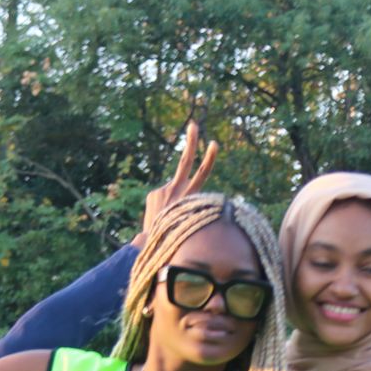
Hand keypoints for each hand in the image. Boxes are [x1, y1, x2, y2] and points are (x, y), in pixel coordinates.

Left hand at [136, 120, 217, 242]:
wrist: (155, 245)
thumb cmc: (176, 233)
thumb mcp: (187, 214)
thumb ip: (182, 198)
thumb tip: (171, 188)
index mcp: (192, 196)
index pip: (202, 173)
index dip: (209, 158)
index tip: (214, 143)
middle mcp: (180, 189)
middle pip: (186, 162)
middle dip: (191, 143)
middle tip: (193, 125)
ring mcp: (166, 190)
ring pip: (172, 175)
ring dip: (175, 162)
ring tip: (182, 143)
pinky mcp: (155, 192)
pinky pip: (162, 195)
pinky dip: (163, 204)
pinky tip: (160, 215)